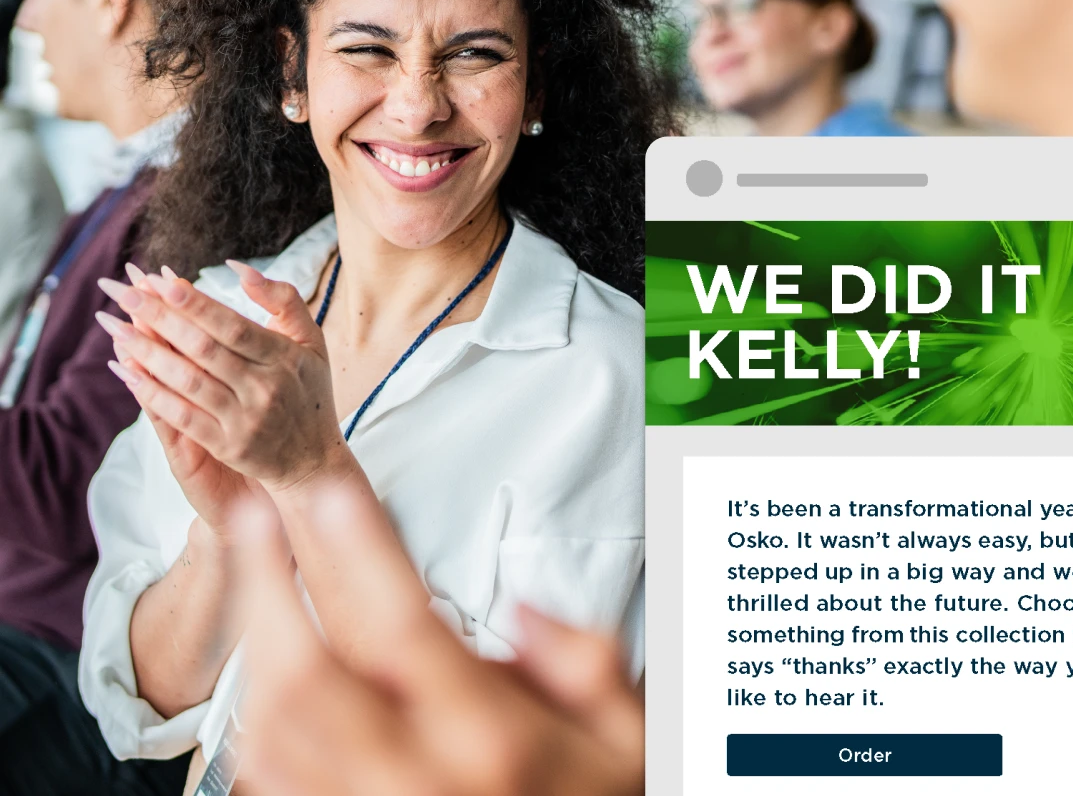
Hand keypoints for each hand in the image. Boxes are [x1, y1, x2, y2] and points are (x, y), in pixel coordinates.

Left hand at [96, 264, 350, 495]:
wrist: (314, 459)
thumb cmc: (308, 392)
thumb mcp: (311, 342)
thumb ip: (284, 300)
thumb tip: (240, 269)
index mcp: (284, 359)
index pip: (233, 326)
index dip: (196, 303)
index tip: (159, 280)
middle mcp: (265, 388)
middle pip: (203, 348)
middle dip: (158, 317)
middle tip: (121, 291)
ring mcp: (245, 419)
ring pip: (187, 380)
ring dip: (145, 351)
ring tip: (112, 325)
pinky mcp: (228, 446)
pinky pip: (182, 416)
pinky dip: (151, 392)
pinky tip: (125, 370)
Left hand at [230, 494, 644, 795]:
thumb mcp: (632, 734)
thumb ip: (589, 662)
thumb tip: (528, 614)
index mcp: (494, 741)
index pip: (405, 628)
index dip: (360, 551)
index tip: (334, 496)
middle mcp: (419, 782)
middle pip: (305, 676)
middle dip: (263, 585)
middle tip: (252, 522)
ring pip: (272, 730)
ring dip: (251, 647)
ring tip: (253, 584)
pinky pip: (270, 780)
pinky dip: (255, 724)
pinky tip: (265, 677)